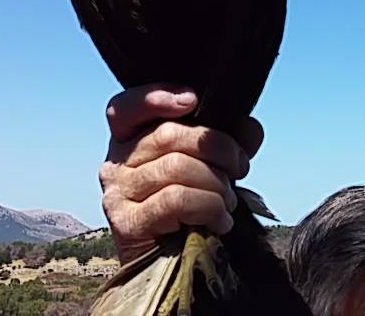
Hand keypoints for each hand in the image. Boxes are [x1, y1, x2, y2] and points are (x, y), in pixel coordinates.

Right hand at [100, 84, 264, 262]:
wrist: (175, 267)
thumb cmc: (190, 210)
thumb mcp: (210, 166)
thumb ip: (228, 141)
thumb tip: (250, 128)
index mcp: (129, 141)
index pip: (126, 107)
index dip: (156, 97)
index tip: (193, 100)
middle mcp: (115, 163)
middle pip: (167, 135)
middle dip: (218, 147)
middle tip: (240, 168)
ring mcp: (116, 193)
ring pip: (176, 167)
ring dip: (217, 184)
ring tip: (229, 202)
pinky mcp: (126, 223)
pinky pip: (176, 200)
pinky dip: (209, 207)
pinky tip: (221, 221)